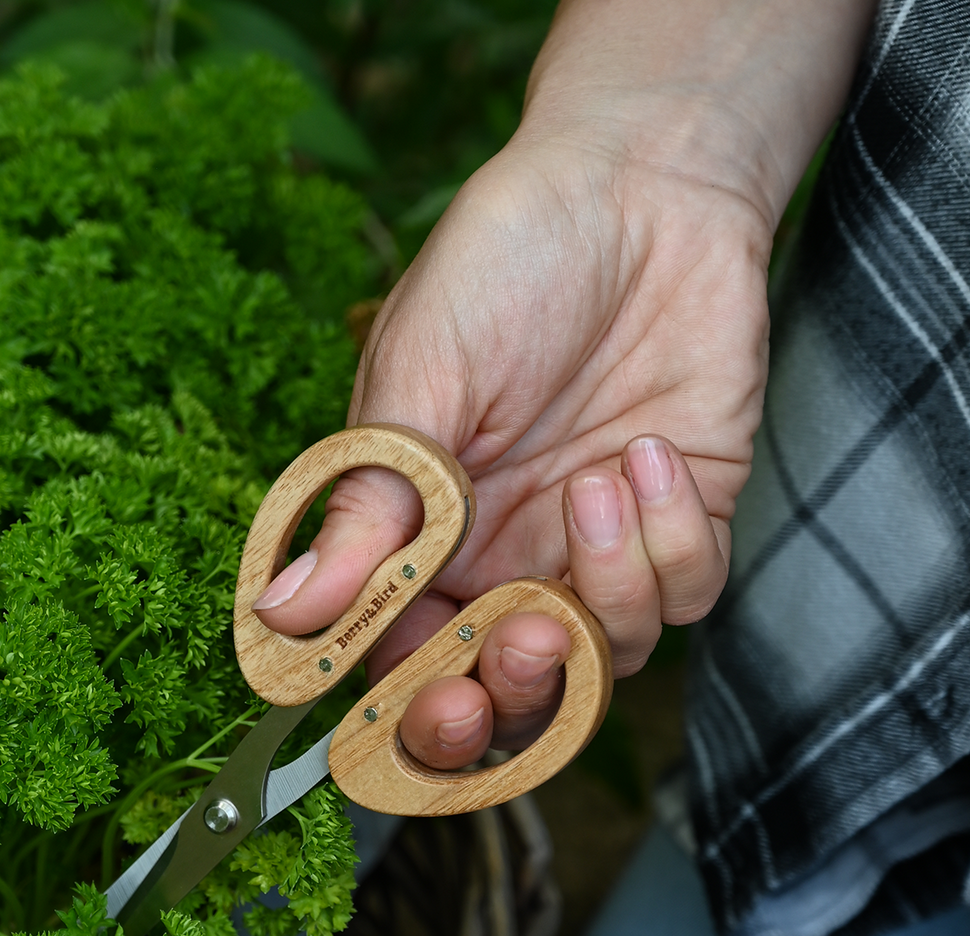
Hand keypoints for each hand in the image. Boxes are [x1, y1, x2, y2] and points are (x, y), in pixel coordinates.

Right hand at [254, 144, 762, 770]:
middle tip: (527, 635)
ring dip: (607, 591)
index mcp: (424, 541)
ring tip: (597, 480)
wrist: (639, 187)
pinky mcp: (681, 518)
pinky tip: (648, 453)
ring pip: (608, 659)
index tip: (439, 700)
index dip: (420, 713)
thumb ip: (369, 508)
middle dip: (520, 690)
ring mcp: (594, 546)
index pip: (410, 665)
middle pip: (511, 694)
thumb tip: (283, 611)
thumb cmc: (504, 266)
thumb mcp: (420, 383)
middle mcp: (507, 559)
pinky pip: (686, 593)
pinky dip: (673, 543)